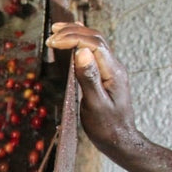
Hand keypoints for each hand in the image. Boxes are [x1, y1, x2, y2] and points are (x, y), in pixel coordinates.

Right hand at [47, 22, 139, 156]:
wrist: (120, 140)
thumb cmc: (107, 127)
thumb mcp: (95, 105)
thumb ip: (89, 78)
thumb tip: (81, 52)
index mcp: (113, 72)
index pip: (93, 44)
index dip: (72, 38)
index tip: (53, 42)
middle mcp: (114, 66)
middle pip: (95, 38)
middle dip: (73, 33)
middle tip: (51, 35)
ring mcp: (111, 69)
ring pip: (95, 42)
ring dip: (76, 34)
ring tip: (57, 31)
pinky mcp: (105, 74)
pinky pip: (94, 52)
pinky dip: (81, 42)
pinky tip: (72, 40)